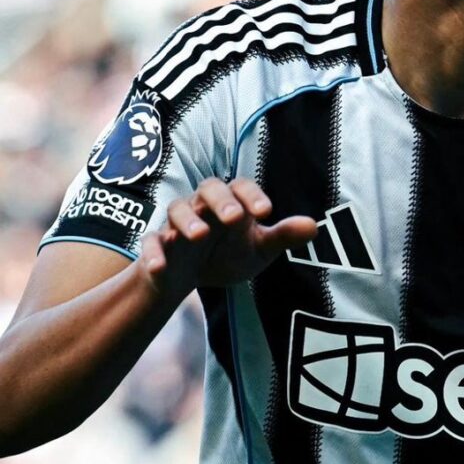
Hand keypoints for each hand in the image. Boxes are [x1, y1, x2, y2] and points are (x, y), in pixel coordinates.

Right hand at [139, 177, 315, 297]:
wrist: (188, 277)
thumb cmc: (227, 253)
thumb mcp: (258, 249)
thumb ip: (282, 237)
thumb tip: (313, 227)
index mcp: (230, 202)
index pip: (241, 186)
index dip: (252, 195)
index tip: (266, 211)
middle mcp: (202, 206)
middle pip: (208, 188)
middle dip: (221, 200)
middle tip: (234, 217)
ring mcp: (176, 225)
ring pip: (177, 210)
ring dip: (188, 220)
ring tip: (200, 236)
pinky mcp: (156, 246)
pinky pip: (150, 244)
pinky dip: (153, 254)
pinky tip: (160, 267)